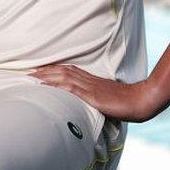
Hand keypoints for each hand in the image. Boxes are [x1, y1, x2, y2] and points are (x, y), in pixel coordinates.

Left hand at [28, 64, 161, 122]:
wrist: (139, 100)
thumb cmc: (126, 101)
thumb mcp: (108, 97)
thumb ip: (97, 96)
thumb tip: (91, 100)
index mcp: (93, 80)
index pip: (69, 70)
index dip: (53, 69)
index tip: (40, 69)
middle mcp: (89, 80)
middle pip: (63, 70)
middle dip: (45, 70)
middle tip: (29, 71)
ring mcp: (90, 86)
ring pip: (64, 76)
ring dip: (47, 75)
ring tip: (33, 76)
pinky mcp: (92, 95)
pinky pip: (72, 87)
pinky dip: (57, 84)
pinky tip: (47, 84)